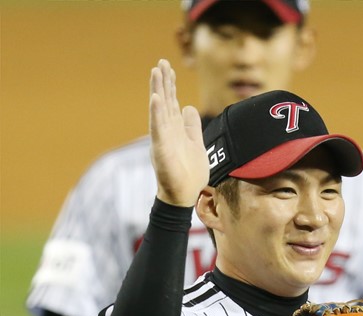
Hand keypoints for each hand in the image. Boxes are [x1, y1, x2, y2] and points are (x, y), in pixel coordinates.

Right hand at [149, 59, 208, 206]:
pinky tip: (155, 99)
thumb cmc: (189, 173)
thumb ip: (192, 127)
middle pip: (165, 101)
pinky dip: (156, 114)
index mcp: (176, 129)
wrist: (184, 195)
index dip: (170, 85)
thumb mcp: (196, 144)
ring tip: (155, 72)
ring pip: (159, 110)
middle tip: (161, 62)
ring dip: (157, 91)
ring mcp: (163, 139)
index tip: (169, 67)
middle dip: (163, 82)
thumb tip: (189, 107)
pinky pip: (158, 129)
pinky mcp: (161, 150)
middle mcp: (167, 131)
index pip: (172, 102)